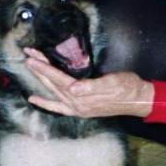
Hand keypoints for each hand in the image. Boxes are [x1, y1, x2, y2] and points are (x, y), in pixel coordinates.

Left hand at [23, 48, 153, 118]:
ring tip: (30, 66)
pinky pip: (58, 107)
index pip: (58, 80)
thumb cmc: (127, 87)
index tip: (32, 58)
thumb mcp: (112, 83)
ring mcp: (77, 109)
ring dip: (40, 79)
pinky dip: (45, 102)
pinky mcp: (79, 110)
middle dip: (39, 69)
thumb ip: (91, 87)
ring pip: (53, 91)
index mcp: (83, 97)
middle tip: (27, 55)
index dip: (44, 68)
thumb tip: (73, 89)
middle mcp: (76, 105)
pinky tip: (33, 98)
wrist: (138, 99)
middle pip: (52, 84)